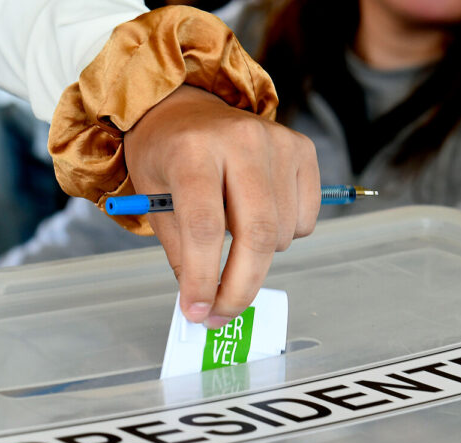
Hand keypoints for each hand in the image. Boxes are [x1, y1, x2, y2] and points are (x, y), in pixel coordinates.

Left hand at [124, 85, 319, 327]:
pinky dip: (283, 235)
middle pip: (256, 233)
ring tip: (233, 236)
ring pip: (282, 233)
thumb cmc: (166, 157)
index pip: (205, 226)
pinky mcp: (303, 149)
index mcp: (192, 150)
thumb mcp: (155, 202)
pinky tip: (258, 215)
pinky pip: (305, 219)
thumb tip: (204, 303)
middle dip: (241, 286)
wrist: (185, 110)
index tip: (198, 312)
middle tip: (223, 313)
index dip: (204, 278)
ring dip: (259, 257)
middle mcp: (241, 140)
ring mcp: (278, 141)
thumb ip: (181, 252)